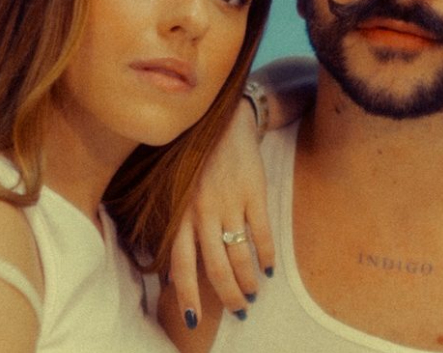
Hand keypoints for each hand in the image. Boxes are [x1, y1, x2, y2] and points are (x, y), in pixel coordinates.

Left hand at [168, 101, 273, 326]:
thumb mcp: (179, 193)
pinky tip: (268, 268)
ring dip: (247, 280)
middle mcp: (203, 211)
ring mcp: (230, 202)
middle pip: (214, 267)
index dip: (187, 294)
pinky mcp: (254, 193)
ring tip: (253, 294)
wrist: (226, 123)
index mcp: (181, 213)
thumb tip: (173, 273)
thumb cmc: (197, 162)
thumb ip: (178, 229)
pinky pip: (261, 233)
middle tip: (238, 311)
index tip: (193, 319)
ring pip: (239, 255)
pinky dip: (266, 255)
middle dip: (227, 295)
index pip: (180, 263)